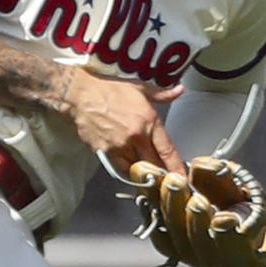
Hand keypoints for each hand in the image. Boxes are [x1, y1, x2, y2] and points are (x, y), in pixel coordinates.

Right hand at [64, 71, 184, 173]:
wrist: (81, 95)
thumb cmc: (110, 90)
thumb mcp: (140, 88)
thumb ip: (162, 94)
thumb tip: (179, 90)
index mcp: (148, 120)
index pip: (167, 149)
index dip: (177, 166)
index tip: (184, 178)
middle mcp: (136, 136)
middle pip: (154, 163)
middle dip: (162, 172)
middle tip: (168, 179)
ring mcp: (120, 146)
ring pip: (137, 168)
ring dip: (144, 171)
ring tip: (149, 174)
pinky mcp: (105, 152)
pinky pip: (121, 168)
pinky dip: (128, 170)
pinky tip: (131, 169)